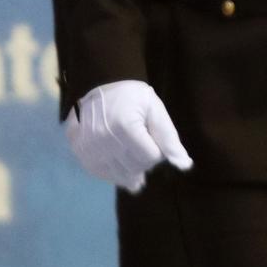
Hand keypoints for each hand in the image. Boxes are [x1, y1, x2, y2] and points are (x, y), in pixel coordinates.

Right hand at [65, 79, 191, 190]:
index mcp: (125, 127)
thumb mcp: (153, 107)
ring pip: (121, 176)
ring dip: (131, 168)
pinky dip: (115, 171)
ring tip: (131, 151)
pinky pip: (105, 175)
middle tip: (141, 140)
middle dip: (144, 158)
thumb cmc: (129, 96)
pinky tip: (119, 159)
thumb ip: (169, 136)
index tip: (151, 135)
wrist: (95, 90)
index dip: (157, 148)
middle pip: (137, 168)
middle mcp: (104, 142)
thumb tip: (184, 165)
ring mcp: (90, 151)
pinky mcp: (82, 156)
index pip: (152, 157)